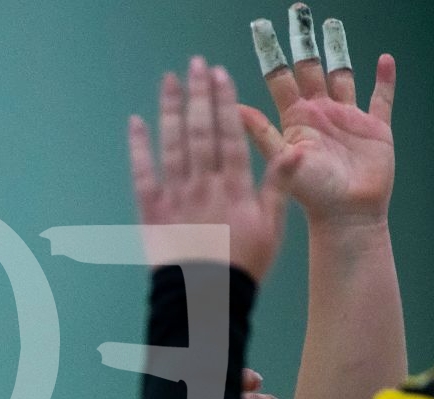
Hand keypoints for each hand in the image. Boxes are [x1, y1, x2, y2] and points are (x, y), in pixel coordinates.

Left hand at [130, 56, 297, 280]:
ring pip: (173, 145)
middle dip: (199, 95)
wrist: (204, 298)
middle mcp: (204, 185)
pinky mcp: (151, 212)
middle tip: (195, 64)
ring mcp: (176, 197)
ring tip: (170, 81)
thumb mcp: (271, 227)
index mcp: (234, 187)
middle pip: (201, 131)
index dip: (224, 102)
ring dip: (171, 109)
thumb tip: (297, 151)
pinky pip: (142, 174)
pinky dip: (138, 147)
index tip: (220, 75)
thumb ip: (278, 186)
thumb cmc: (241, 266)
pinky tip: (136, 122)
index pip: (230, 134)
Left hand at [244, 6, 394, 224]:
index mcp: (295, 119)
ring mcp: (347, 118)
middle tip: (297, 11)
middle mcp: (318, 113)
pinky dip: (384, 80)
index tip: (260, 28)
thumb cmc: (311, 196)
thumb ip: (261, 133)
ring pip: (342, 75)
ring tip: (331, 25)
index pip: (279, 77)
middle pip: (309, 68)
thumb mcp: (282, 160)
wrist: (346, 217)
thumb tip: (232, 110)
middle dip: (302, 41)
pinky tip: (384, 60)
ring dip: (338, 50)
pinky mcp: (375, 128)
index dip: (270, 53)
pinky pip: (381, 98)